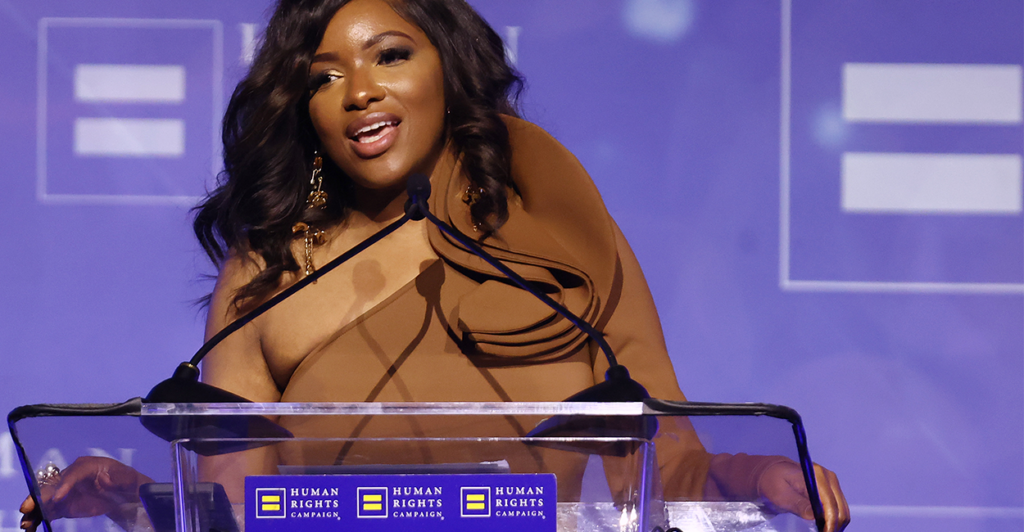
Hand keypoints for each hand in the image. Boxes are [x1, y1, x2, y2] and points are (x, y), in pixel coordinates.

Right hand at [19, 456, 151, 530]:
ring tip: (26, 522)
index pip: (73, 474)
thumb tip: (108, 480)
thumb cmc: (126, 481)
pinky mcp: (63, 505)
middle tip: (27, 508)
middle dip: (40, 496)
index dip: (65, 485)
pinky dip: (39, 518)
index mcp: (86, 466)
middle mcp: (71, 477)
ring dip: (34, 509)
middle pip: (52, 485)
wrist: (123, 493)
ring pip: (46, 499)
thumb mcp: (127, 478)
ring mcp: (65, 491)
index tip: (58, 498)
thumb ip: (119, 479)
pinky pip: (48, 511)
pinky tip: (31, 526)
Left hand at [758, 461, 849, 531]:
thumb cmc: (773, 482)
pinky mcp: (831, 491)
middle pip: (840, 509)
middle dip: (834, 526)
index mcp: (816, 475)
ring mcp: (831, 484)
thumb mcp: (780, 495)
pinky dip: (834, 520)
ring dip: (836, 524)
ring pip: (843, 511)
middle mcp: (828, 478)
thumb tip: (814, 516)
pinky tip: (825, 527)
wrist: (771, 473)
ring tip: (823, 531)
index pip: (830, 503)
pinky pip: (839, 509)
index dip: (830, 522)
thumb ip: (798, 504)